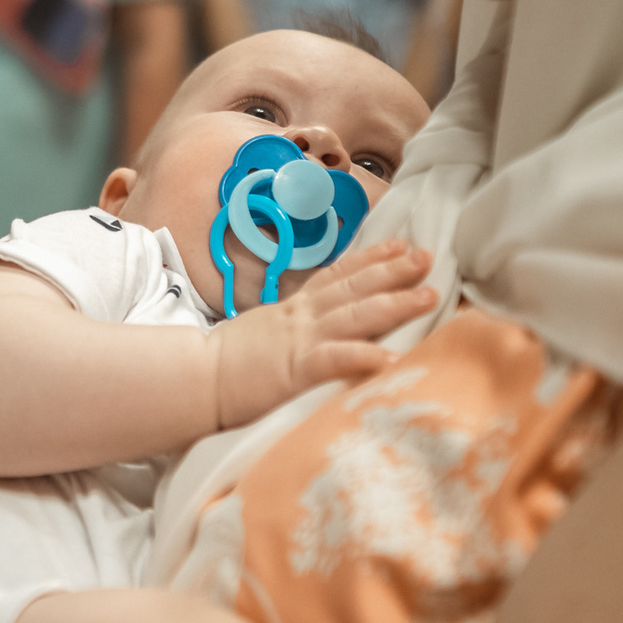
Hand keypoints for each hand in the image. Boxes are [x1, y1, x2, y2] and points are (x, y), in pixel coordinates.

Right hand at [211, 242, 436, 428]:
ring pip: (355, 314)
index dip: (370, 258)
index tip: (399, 245)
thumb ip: (289, 329)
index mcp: (293, 310)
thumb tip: (310, 331)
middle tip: (427, 256)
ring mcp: (300, 340)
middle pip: (354, 287)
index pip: (336, 276)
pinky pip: (335, 360)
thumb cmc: (225, 364)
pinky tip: (392, 361)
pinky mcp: (295, 370)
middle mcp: (301, 317)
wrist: (192, 378)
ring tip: (429, 296)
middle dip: (393, 271)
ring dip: (394, 303)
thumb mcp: (263, 334)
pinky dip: (364, 357)